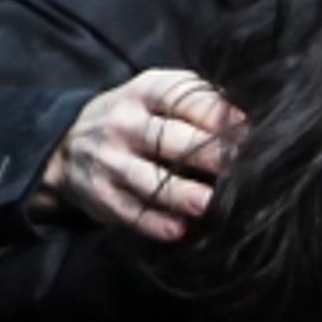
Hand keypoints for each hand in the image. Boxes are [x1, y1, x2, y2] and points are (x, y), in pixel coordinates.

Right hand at [32, 68, 246, 239]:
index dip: (217, 116)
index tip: (249, 132)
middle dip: (204, 152)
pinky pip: (130, 211)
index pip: (183, 99)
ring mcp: (110, 160)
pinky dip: (154, 223)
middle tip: (236, 166)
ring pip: (146, 179)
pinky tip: (178, 230)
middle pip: (166, 138)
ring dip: (177, 192)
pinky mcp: (102, 195)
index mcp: (147, 91)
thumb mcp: (160, 95)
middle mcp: (125, 123)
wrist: (70, 142)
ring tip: (206, 202)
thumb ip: (200, 101)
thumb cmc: (138, 117)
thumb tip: (251, 118)